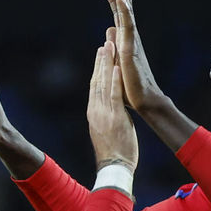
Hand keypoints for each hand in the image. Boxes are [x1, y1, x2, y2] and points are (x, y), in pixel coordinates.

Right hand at [87, 35, 137, 171]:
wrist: (114, 167)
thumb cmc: (114, 154)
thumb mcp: (106, 132)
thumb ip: (107, 118)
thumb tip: (110, 111)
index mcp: (94, 113)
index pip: (94, 87)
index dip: (96, 70)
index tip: (100, 56)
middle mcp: (96, 110)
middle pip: (97, 81)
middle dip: (101, 61)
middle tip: (104, 43)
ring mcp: (104, 113)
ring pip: (104, 84)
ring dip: (106, 65)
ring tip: (109, 47)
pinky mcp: (115, 117)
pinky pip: (114, 95)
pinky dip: (115, 81)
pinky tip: (116, 67)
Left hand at [102, 0, 166, 112]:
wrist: (144, 100)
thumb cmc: (131, 86)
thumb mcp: (116, 61)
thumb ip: (112, 45)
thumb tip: (108, 30)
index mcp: (125, 39)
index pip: (117, 13)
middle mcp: (129, 35)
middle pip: (123, 5)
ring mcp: (131, 40)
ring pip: (126, 10)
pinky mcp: (131, 48)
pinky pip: (128, 25)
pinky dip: (124, 10)